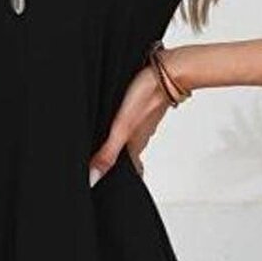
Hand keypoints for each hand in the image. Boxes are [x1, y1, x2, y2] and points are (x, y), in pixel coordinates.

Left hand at [88, 63, 170, 185]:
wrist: (168, 72)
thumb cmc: (147, 97)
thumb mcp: (122, 128)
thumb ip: (107, 153)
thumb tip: (93, 178)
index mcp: (134, 146)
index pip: (131, 173)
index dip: (121, 180)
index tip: (110, 187)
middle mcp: (140, 137)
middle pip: (129, 157)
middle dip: (117, 164)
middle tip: (101, 168)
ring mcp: (143, 123)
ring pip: (131, 139)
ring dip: (119, 145)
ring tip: (102, 147)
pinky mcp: (143, 108)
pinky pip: (133, 123)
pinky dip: (124, 128)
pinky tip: (116, 120)